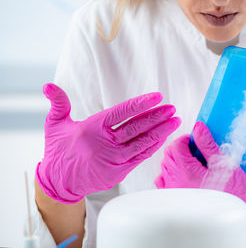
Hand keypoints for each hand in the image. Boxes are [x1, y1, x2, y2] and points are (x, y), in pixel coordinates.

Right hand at [36, 83, 180, 203]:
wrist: (59, 182)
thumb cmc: (59, 150)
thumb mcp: (55, 124)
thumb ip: (59, 103)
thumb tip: (48, 85)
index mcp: (92, 128)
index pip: (122, 112)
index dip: (141, 104)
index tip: (157, 97)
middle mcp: (105, 144)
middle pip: (137, 127)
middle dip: (157, 117)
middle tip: (171, 108)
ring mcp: (113, 159)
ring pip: (142, 143)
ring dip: (160, 131)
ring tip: (174, 120)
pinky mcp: (119, 171)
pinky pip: (140, 157)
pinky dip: (153, 147)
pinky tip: (163, 137)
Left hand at [155, 121, 245, 242]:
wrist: (245, 213)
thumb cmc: (238, 191)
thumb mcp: (224, 163)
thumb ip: (207, 144)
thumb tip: (198, 128)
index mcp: (187, 173)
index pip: (175, 146)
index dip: (185, 139)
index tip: (195, 141)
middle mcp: (177, 184)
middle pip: (168, 156)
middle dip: (180, 148)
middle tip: (195, 149)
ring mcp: (176, 194)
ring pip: (165, 169)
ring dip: (176, 161)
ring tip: (192, 162)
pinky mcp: (178, 202)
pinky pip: (165, 184)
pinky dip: (171, 175)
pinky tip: (185, 175)